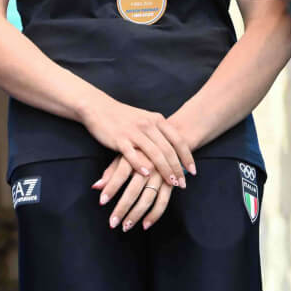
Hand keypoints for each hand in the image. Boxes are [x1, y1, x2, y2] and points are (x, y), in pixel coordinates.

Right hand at [78, 93, 194, 190]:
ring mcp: (133, 132)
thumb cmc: (123, 116)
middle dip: (177, 168)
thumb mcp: (145, 118)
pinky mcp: (119, 139)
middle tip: (183, 183)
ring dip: (164, 170)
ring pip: (154, 154)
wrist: (98, 107)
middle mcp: (147, 125)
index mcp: (156, 119)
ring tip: (171, 184)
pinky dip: (140, 165)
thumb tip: (174, 148)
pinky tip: (146, 175)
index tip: (193, 172)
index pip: (178, 140)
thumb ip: (159, 131)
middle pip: (168, 150)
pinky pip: (132, 154)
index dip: (187, 157)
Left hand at [93, 154, 175, 230]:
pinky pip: (163, 202)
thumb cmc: (141, 151)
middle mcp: (148, 166)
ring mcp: (161, 175)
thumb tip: (95, 187)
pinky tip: (145, 225)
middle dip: (122, 208)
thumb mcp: (125, 156)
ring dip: (136, 215)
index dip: (110, 189)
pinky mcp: (170, 183)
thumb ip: (111, 172)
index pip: (119, 175)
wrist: (169, 141)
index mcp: (135, 156)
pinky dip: (154, 215)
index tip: (101, 202)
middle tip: (112, 223)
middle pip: (133, 191)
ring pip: (148, 199)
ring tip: (125, 226)